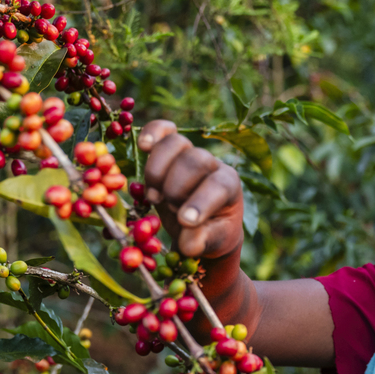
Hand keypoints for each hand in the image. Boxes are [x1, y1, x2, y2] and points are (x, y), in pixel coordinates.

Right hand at [137, 119, 243, 259]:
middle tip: (171, 210)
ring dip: (157, 172)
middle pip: (194, 161)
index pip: (219, 186)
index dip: (201, 202)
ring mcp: (191, 153)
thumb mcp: (211, 243)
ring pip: (175, 143)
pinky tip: (144, 147)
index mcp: (230, 186)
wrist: (200, 225)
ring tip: (155, 197)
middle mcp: (212, 165)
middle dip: (176, 189)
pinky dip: (152, 133)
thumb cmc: (210, 233)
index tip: (185, 221)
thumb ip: (201, 242)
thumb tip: (187, 240)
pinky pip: (163, 130)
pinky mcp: (170, 150)